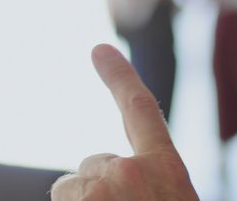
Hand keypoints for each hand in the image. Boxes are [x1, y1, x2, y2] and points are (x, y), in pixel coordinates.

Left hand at [51, 45, 196, 200]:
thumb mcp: (175, 198)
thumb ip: (153, 185)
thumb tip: (128, 185)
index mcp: (167, 170)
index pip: (140, 109)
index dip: (120, 77)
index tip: (99, 50)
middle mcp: (132, 171)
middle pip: (96, 164)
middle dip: (102, 189)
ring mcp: (102, 189)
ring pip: (74, 187)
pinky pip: (61, 198)